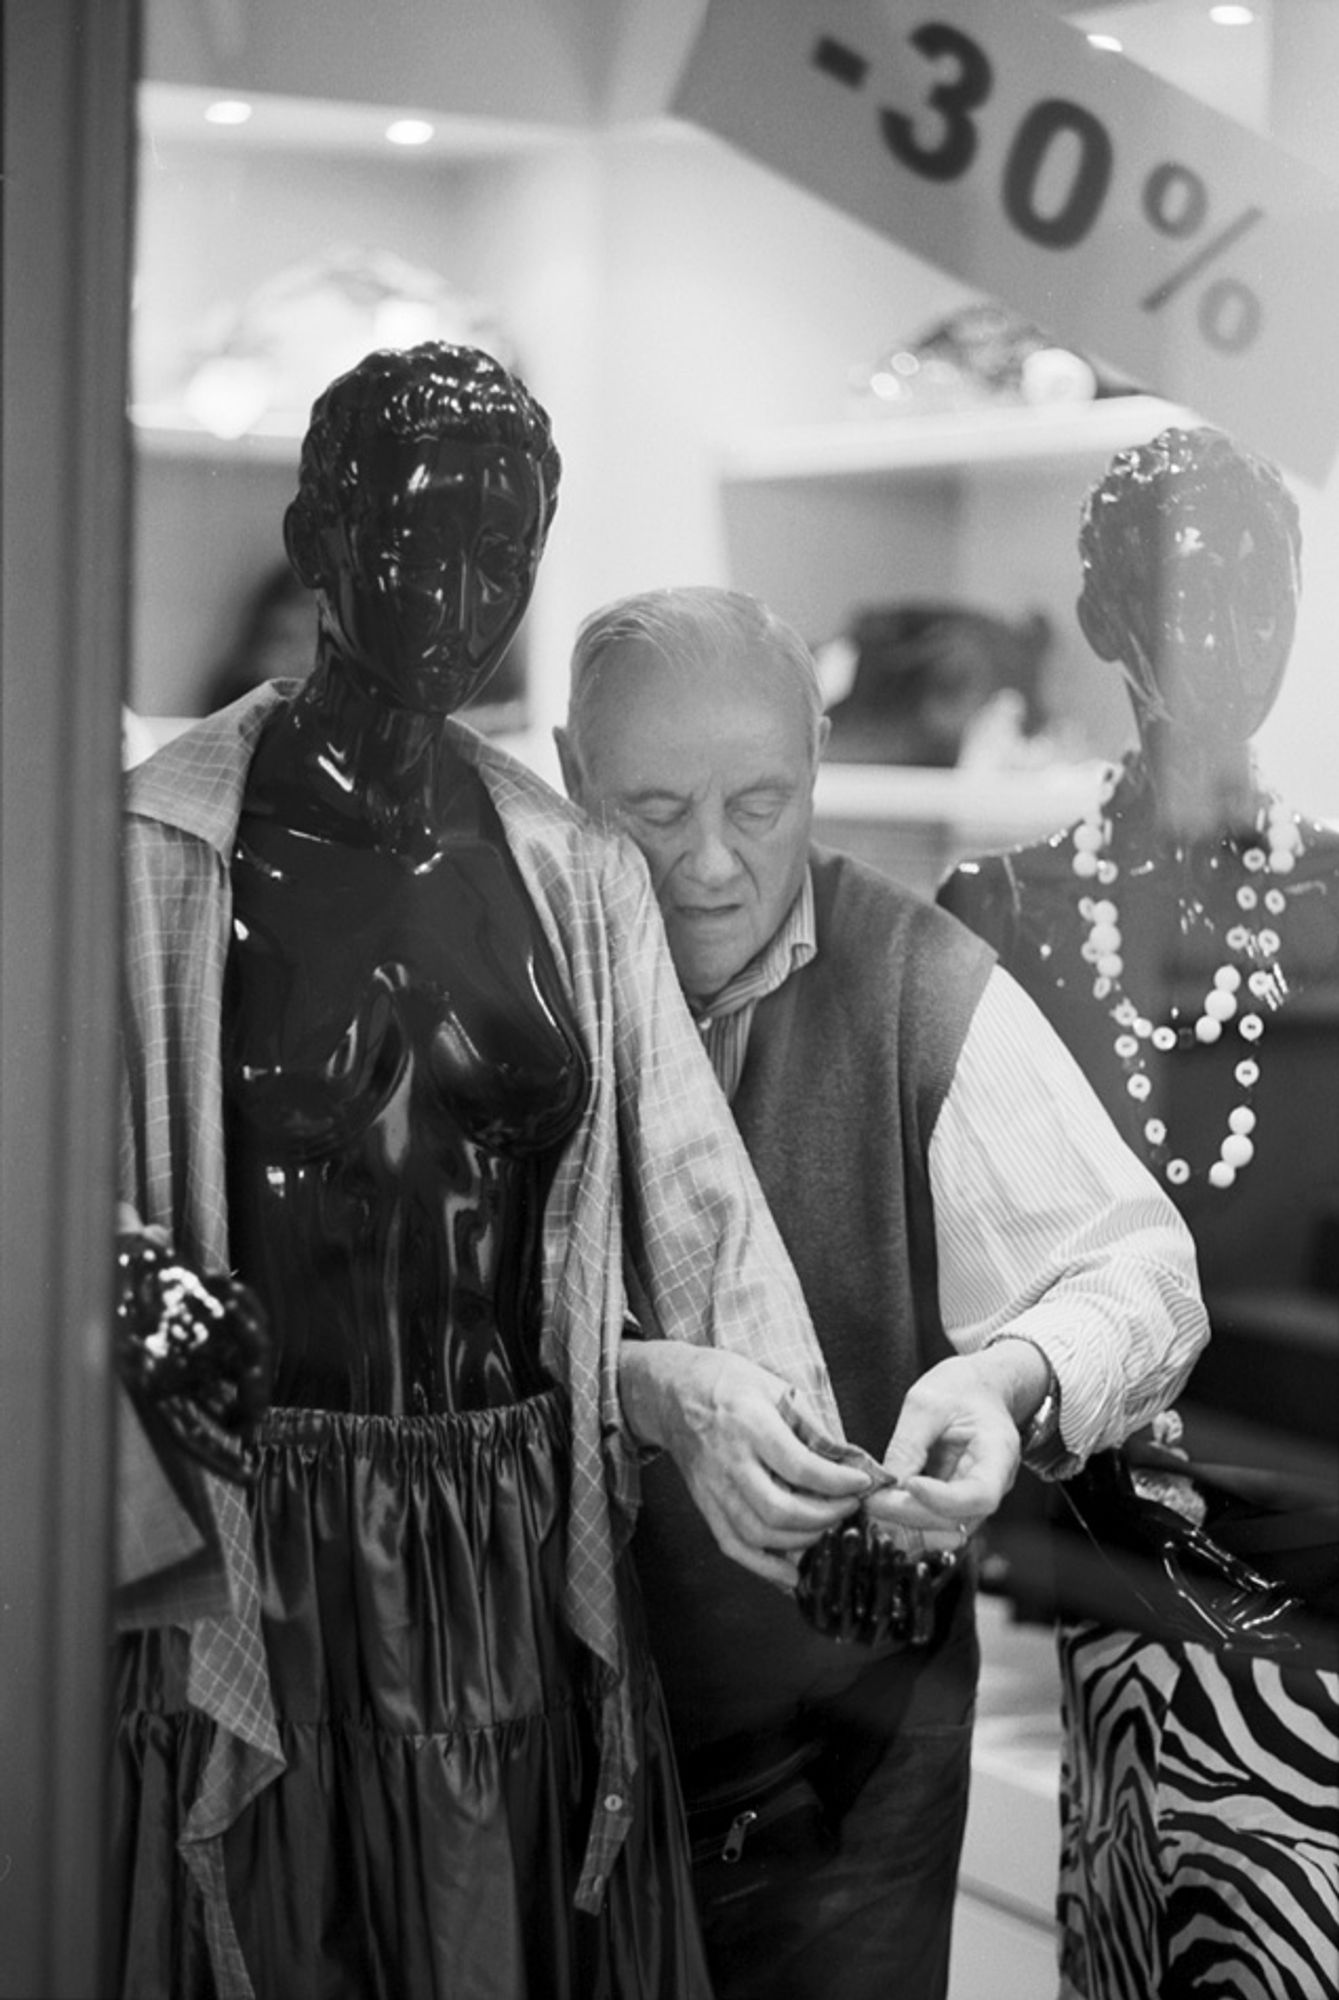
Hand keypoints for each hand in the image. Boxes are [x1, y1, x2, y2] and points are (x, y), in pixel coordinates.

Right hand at [618, 1343, 869, 1589]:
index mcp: (750, 1425)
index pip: (798, 1466)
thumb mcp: (775, 1387)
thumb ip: (812, 1427)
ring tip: (828, 1529)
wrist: (673, 1392)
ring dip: (801, 1542)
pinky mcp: (705, 1506)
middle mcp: (729, 1462)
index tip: (863, 1483)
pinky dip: (765, 1567)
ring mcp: (713, 1489)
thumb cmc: (728, 1384)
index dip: (836, 1482)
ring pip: (758, 1534)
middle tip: (849, 1508)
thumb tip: (850, 1460)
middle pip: (778, 1509)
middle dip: (824, 1517)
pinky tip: (793, 1573)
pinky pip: (734, 1546)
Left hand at [862, 1346, 1047, 1545]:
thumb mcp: (928, 1402)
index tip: (908, 1484)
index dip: (942, 1499)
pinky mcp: (954, 1502)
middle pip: (957, 1519)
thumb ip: (909, 1444)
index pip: (979, 1495)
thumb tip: (888, 1484)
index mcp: (999, 1455)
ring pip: (942, 1529)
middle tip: (871, 1500)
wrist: (978, 1388)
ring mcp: (972, 1497)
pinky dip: (905, 1519)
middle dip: (911, 1515)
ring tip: (871, 1503)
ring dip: (905, 1523)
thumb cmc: (960, 1388)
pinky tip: (879, 1505)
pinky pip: (931, 1521)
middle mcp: (991, 1485)